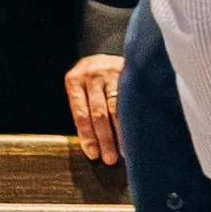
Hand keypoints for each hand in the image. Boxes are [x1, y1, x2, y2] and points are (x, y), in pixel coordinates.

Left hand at [64, 51, 123, 167]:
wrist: (105, 52)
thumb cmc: (91, 80)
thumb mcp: (80, 89)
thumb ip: (84, 111)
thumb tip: (92, 147)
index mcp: (74, 80)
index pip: (80, 113)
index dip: (87, 136)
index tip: (93, 154)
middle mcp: (92, 75)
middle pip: (98, 113)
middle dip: (104, 139)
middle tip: (109, 159)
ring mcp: (111, 73)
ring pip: (116, 108)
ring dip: (120, 133)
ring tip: (124, 152)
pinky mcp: (128, 72)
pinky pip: (130, 100)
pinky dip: (132, 119)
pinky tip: (136, 133)